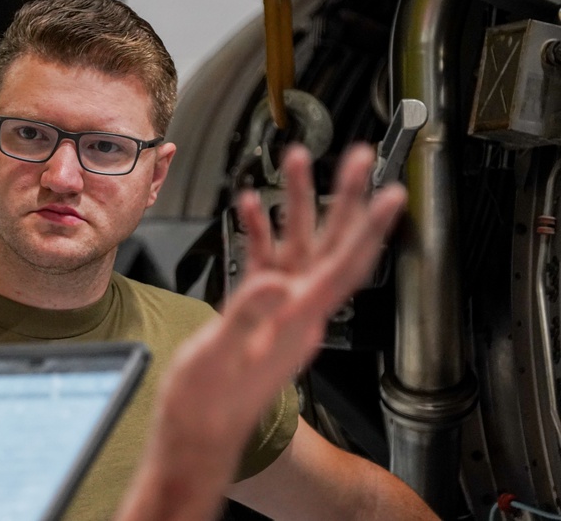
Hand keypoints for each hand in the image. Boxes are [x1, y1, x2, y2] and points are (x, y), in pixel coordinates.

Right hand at [115, 143, 406, 520]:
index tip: (392, 194)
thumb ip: (248, 315)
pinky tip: (251, 207)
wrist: (195, 430)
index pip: (345, 266)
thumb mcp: (223, 357)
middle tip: (360, 158)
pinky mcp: (255, 310)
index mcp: (298, 321)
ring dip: (300, 202)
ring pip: (299, 244)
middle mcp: (296, 311)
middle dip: (347, 197)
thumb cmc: (208, 404)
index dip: (370, 228)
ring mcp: (277, 309)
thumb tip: (275, 281)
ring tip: (298, 161)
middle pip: (332, 245)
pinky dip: (261, 230)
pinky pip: (265, 260)